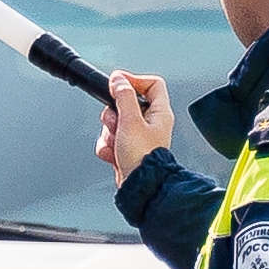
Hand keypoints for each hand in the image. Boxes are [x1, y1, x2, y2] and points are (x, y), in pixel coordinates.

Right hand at [95, 71, 173, 185]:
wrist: (140, 188)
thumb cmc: (143, 158)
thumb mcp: (131, 121)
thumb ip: (123, 97)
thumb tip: (119, 80)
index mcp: (160, 113)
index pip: (151, 84)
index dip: (134, 80)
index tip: (117, 83)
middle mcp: (150, 123)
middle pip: (126, 103)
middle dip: (114, 114)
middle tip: (117, 123)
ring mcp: (138, 137)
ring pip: (115, 122)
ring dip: (109, 134)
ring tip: (117, 144)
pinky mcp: (126, 149)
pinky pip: (110, 140)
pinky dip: (108, 147)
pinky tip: (115, 155)